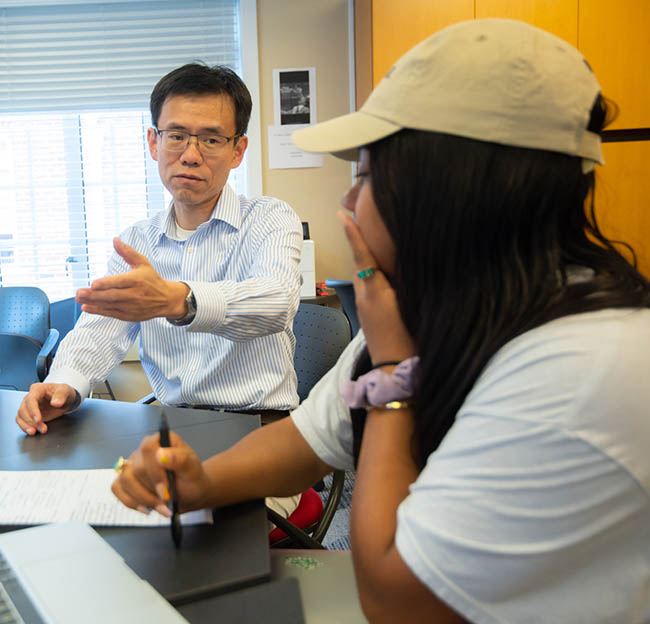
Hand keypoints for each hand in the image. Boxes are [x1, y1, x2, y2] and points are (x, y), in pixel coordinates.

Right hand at [16, 383, 79, 434]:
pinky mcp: (29, 414)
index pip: (31, 399)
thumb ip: (61, 396)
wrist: (67, 400)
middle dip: (31, 421)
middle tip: (43, 428)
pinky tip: (32, 431)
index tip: (38, 420)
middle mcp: (31, 397)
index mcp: (38, 389)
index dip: (33, 410)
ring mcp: (29, 406)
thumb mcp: (67, 391)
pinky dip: (25, 426)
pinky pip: (21, 420)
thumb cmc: (65, 393)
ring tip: (36, 432)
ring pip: (21, 415)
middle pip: (24, 409)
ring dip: (27, 425)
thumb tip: (55, 403)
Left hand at [75, 238, 187, 321]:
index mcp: (137, 280)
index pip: (120, 282)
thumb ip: (127, 252)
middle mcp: (134, 294)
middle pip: (111, 295)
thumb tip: (115, 240)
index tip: (93, 284)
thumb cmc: (152, 280)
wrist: (166, 300)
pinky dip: (98, 311)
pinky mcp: (128, 315)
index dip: (106, 284)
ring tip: (78, 299)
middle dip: (94, 295)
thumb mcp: (143, 263)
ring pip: (109, 305)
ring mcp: (131, 306)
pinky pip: (111, 313)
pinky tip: (87, 307)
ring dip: (93, 302)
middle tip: (78, 292)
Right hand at [111, 432, 213, 515]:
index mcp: (161, 440)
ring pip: (125, 480)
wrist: (189, 493)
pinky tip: (146, 508)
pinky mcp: (125, 479)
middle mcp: (144, 450)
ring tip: (160, 506)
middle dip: (151, 489)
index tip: (165, 489)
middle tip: (166, 500)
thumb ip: (179, 460)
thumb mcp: (192, 469)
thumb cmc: (192, 478)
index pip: (148, 448)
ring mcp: (133, 464)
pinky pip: (117, 488)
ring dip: (143, 498)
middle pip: (136, 468)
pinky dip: (131, 502)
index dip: (154, 471)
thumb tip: (161, 454)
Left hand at [337, 211, 415, 364]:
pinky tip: (384, 274)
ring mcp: (363, 307)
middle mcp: (364, 297)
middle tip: (363, 220)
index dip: (353, 235)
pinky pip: (366, 287)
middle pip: (360, 262)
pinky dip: (372, 274)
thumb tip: (399, 261)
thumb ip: (403, 281)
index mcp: (375, 292)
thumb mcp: (411, 305)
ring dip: (366, 259)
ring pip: (363, 275)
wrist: (395, 370)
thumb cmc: (409, 340)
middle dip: (360, 242)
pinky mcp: (365, 315)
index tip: (342, 215)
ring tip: (376, 243)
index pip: (362, 256)